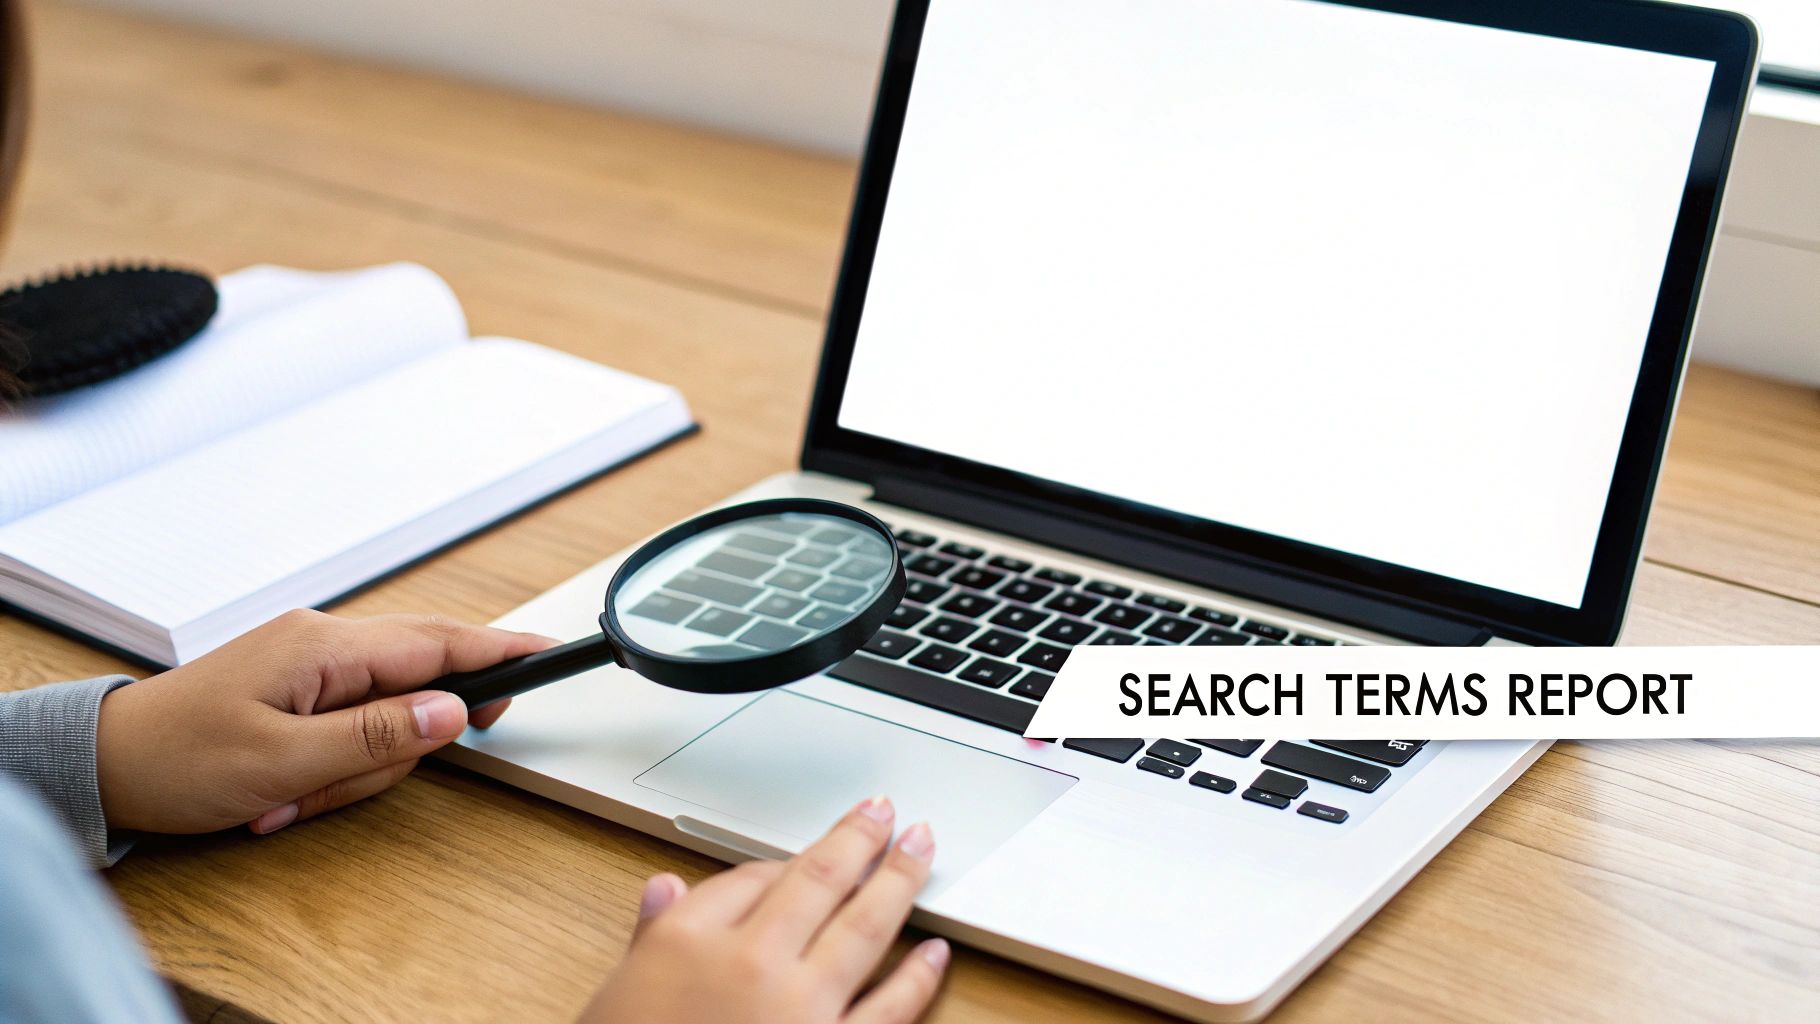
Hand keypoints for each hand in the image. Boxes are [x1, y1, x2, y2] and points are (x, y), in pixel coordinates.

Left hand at [95, 609, 554, 834]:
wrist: (104, 763)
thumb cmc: (176, 758)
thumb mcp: (285, 761)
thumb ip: (378, 735)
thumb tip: (452, 710)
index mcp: (327, 647)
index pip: (439, 643)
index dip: (501, 652)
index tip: (553, 652)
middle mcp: (325, 643)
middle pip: (416, 689)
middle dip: (389, 753)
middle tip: (331, 786)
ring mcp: (312, 664)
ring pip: (385, 722)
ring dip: (344, 774)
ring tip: (284, 798)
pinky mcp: (301, 688)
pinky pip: (350, 729)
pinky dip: (327, 770)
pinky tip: (280, 793)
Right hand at [582, 797, 948, 1023]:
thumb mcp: (617, 998)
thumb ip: (649, 940)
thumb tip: (663, 887)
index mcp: (687, 940)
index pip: (749, 876)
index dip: (786, 859)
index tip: (810, 848)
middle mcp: (750, 962)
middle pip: (818, 879)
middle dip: (859, 839)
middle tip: (886, 812)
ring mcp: (799, 1009)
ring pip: (865, 926)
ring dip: (900, 880)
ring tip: (922, 848)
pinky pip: (889, 1008)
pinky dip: (917, 975)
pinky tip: (934, 952)